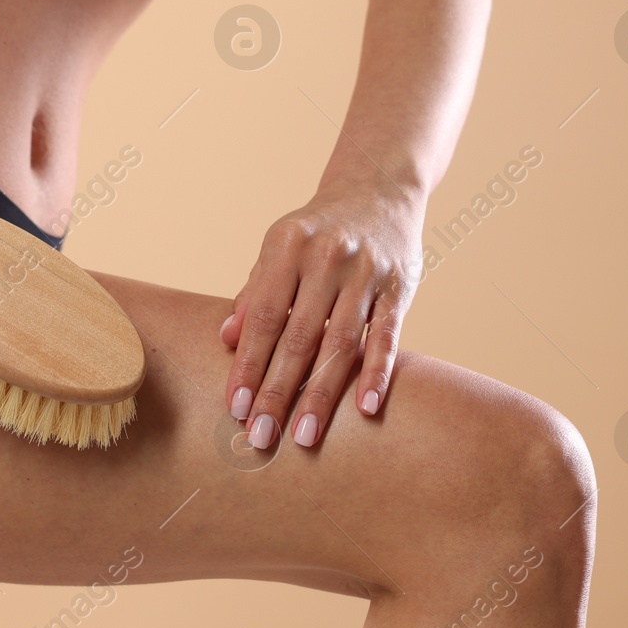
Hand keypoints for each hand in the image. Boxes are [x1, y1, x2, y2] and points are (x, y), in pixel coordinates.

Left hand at [221, 178, 423, 449]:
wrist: (377, 190)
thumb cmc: (316, 232)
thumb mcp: (278, 249)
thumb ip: (254, 292)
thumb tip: (227, 339)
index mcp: (287, 245)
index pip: (263, 317)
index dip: (248, 364)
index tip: (235, 406)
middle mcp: (326, 256)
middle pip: (298, 337)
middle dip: (277, 391)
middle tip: (262, 436)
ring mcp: (367, 271)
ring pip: (340, 343)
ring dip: (321, 394)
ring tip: (304, 435)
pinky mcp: (401, 285)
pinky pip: (388, 335)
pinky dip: (377, 372)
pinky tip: (366, 408)